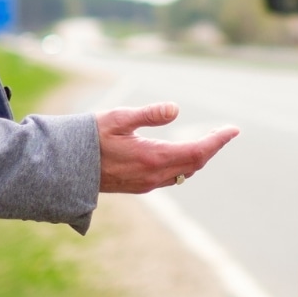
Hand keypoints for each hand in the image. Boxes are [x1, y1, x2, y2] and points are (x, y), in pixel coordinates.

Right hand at [97, 102, 238, 193]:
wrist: (64, 167)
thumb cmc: (89, 138)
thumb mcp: (118, 118)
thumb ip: (149, 114)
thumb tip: (175, 109)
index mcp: (152, 158)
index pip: (197, 151)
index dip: (217, 141)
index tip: (233, 130)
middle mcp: (153, 176)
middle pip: (195, 164)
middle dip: (212, 147)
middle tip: (224, 132)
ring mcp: (147, 184)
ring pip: (184, 173)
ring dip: (199, 157)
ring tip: (209, 140)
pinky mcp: (139, 187)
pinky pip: (172, 178)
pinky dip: (185, 165)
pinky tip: (183, 153)